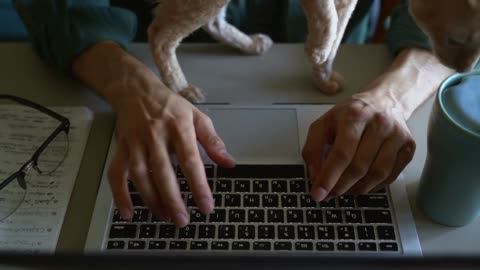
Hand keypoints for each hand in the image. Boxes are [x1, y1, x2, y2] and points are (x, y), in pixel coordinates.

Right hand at [107, 77, 234, 226]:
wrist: (136, 90)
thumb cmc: (170, 105)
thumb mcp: (197, 117)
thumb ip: (213, 141)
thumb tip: (229, 163)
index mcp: (179, 127)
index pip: (190, 160)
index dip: (199, 185)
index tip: (206, 205)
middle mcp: (155, 135)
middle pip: (163, 171)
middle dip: (172, 198)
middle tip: (182, 220)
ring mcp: (135, 142)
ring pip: (140, 175)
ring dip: (151, 199)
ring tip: (165, 216)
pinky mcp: (121, 148)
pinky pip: (116, 173)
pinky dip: (120, 194)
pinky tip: (128, 212)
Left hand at [303, 94, 414, 201]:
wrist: (384, 101)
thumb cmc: (350, 115)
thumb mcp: (323, 124)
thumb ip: (313, 149)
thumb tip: (316, 177)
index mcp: (354, 116)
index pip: (341, 153)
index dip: (328, 177)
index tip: (318, 194)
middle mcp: (379, 124)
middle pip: (360, 166)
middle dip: (341, 186)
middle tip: (329, 194)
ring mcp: (397, 135)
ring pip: (377, 174)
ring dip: (357, 189)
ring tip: (344, 190)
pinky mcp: (409, 146)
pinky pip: (391, 176)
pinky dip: (374, 186)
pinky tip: (361, 184)